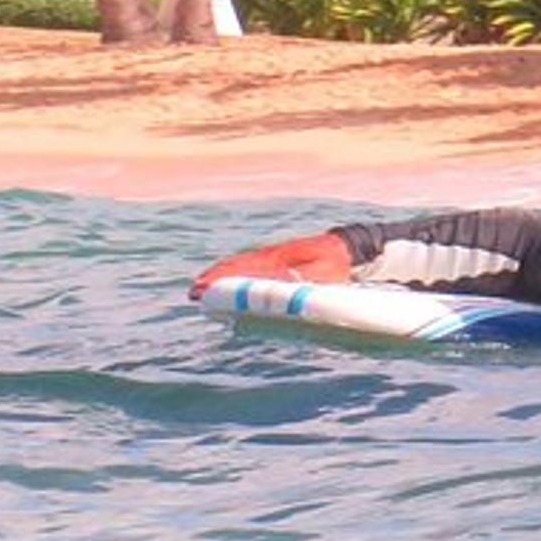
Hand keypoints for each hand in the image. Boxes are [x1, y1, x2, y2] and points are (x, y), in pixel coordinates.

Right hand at [189, 231, 352, 298]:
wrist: (345, 247)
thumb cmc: (335, 263)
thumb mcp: (323, 273)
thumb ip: (304, 281)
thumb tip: (283, 285)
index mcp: (280, 258)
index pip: (246, 269)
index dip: (226, 279)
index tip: (206, 287)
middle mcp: (271, 255)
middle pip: (238, 266)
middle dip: (216, 278)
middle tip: (195, 293)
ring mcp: (272, 257)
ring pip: (241, 265)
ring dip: (221, 276)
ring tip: (200, 290)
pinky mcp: (275, 261)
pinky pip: (249, 266)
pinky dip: (233, 273)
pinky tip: (224, 282)